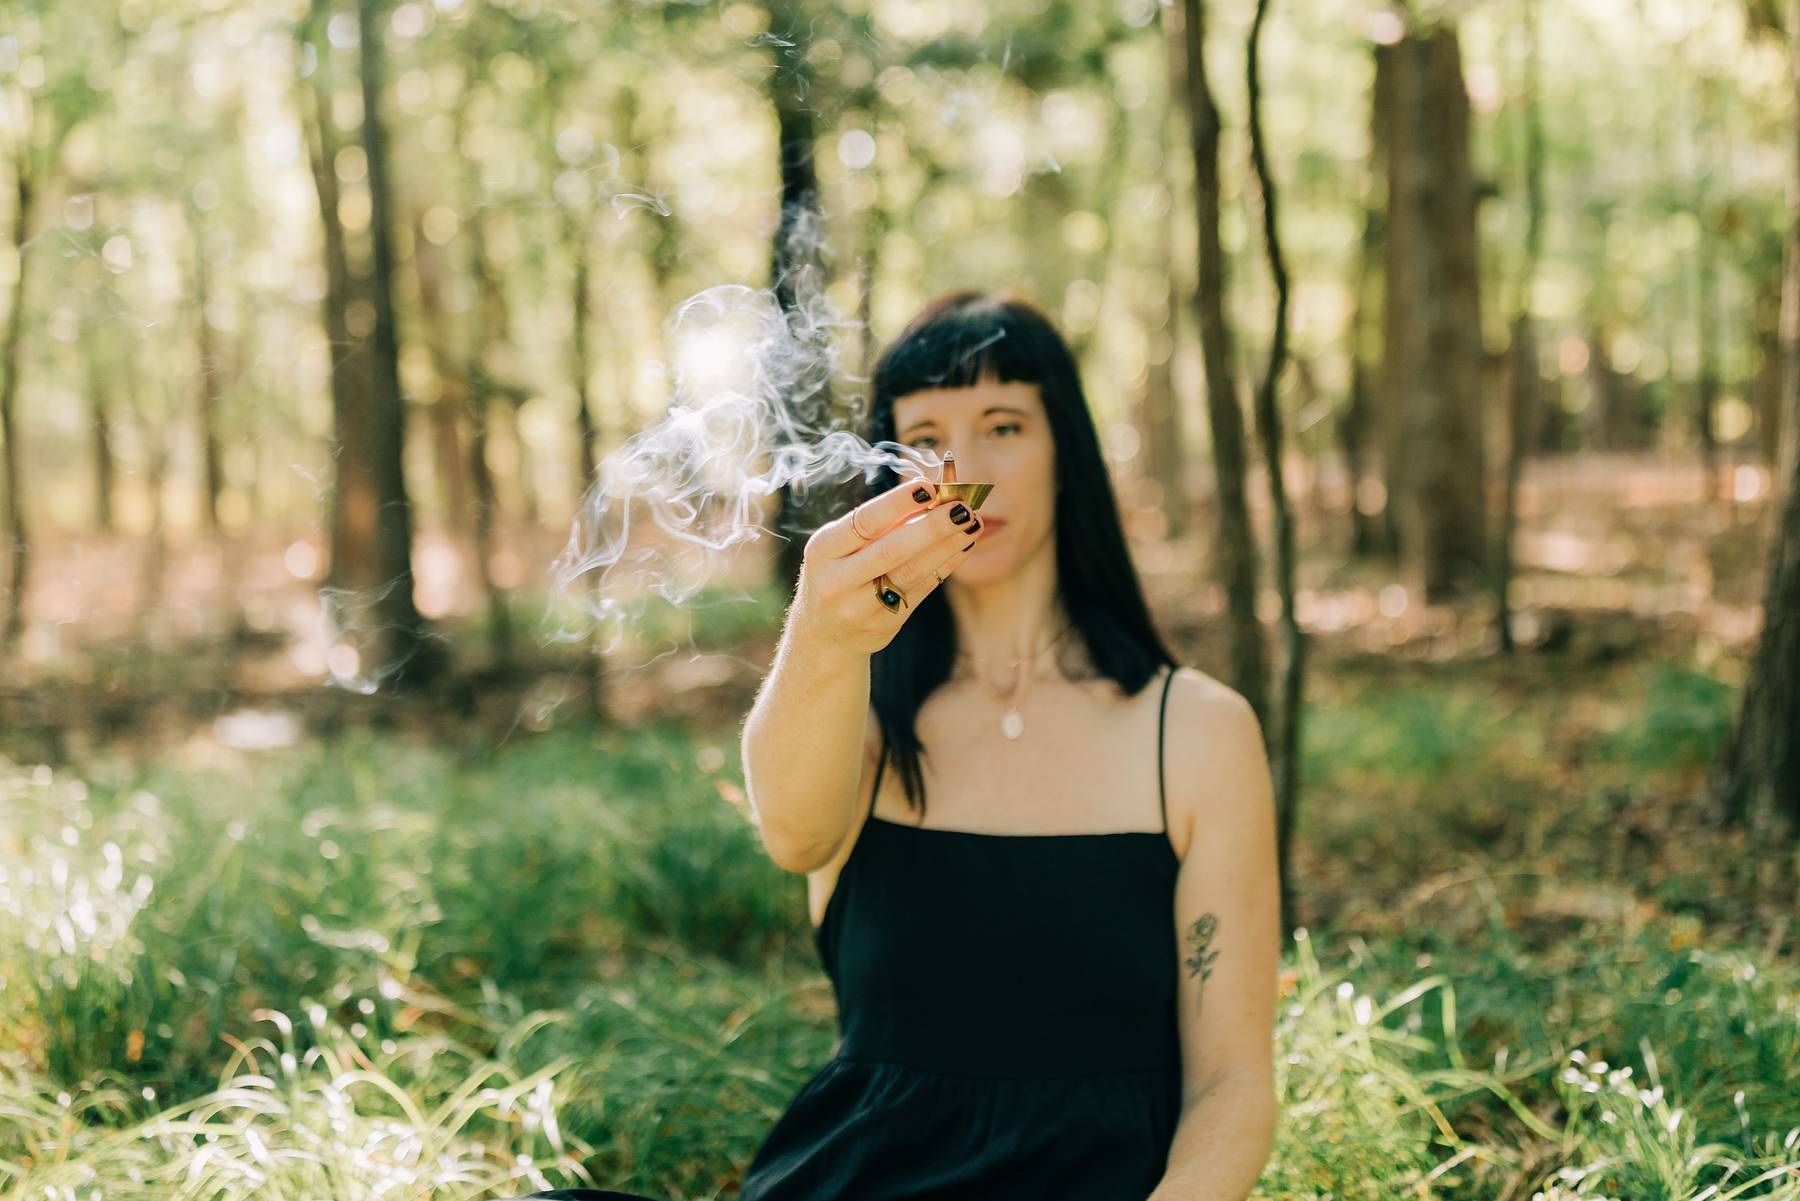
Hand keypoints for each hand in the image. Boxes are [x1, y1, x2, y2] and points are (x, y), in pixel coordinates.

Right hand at [790, 475, 985, 656]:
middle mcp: (837, 581)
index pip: (864, 522)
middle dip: (931, 527)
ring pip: (911, 572)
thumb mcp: (842, 547)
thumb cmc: (839, 573)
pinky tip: (963, 546)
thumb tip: (929, 492)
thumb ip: (880, 523)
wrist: (825, 635)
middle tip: (961, 507)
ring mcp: (860, 607)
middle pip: (891, 550)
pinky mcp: (884, 624)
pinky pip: (921, 590)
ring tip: (972, 523)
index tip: (928, 487)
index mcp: (823, 550)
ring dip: (946, 545)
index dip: (897, 503)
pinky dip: (945, 565)